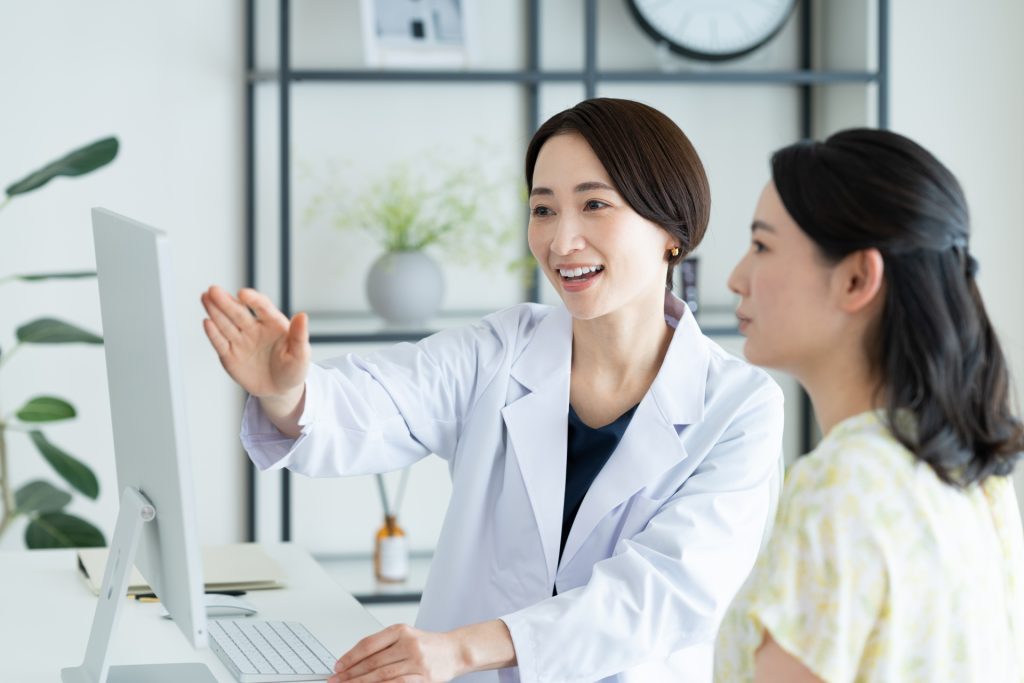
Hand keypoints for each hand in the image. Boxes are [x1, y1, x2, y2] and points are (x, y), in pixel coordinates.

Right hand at [200, 285, 309, 402]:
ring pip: (226, 324)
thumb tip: (303, 316)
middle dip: (226, 301)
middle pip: (238, 312)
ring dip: (215, 311)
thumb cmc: (293, 369)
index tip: (243, 294)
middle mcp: (254, 329)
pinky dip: (213, 333)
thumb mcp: (301, 355)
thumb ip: (299, 335)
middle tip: (213, 290)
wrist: (280, 389)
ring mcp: (241, 341)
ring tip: (205, 297)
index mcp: (274, 324)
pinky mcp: (230, 355)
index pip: (262, 307)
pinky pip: (220, 343)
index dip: (253, 299)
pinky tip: (207, 322)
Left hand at [330, 624, 463, 682]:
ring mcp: (417, 662)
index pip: (368, 644)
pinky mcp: (424, 678)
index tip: (337, 666)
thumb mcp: (406, 636)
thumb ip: (383, 646)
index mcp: (401, 630)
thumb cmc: (429, 645)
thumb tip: (355, 661)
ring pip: (382, 676)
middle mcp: (409, 644)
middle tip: (336, 680)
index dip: (350, 657)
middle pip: (372, 662)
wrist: (456, 650)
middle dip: (351, 673)